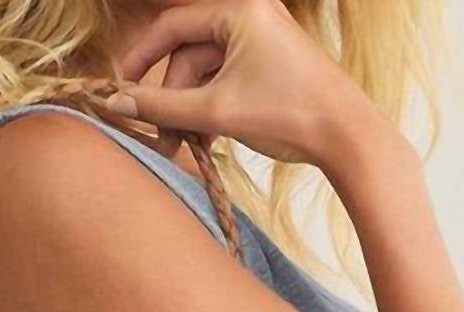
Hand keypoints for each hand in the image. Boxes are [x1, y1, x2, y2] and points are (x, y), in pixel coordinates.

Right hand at [107, 0, 376, 165]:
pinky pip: (227, 79)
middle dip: (173, 97)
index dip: (143, 59)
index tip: (123, 91)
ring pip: (208, 71)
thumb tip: (117, 105)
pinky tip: (208, 137)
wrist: (346, 137)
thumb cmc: (289, 114)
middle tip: (163, 139)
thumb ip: (162, 107)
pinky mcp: (271, 63)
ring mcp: (263, 38)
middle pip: (191, 53)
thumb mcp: (216, 111)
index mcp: (239, 9)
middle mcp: (251, 14)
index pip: (173, 26)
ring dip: (192, 108)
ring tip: (188, 146)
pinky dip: (213, 106)